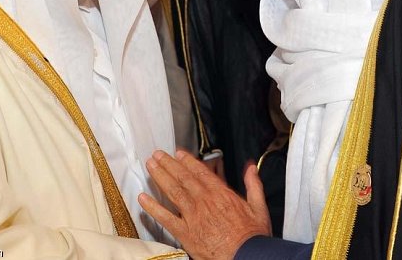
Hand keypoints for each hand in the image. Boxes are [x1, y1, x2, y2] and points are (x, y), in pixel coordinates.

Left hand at [138, 150, 270, 259]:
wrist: (246, 257)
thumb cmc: (252, 237)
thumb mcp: (258, 206)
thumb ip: (253, 184)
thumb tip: (250, 167)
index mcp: (220, 193)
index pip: (200, 171)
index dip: (187, 161)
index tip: (178, 153)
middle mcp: (204, 201)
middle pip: (183, 178)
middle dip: (169, 164)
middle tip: (157, 154)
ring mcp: (193, 216)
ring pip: (173, 191)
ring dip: (160, 177)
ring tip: (150, 166)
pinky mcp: (185, 233)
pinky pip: (165, 218)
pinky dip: (153, 207)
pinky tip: (143, 198)